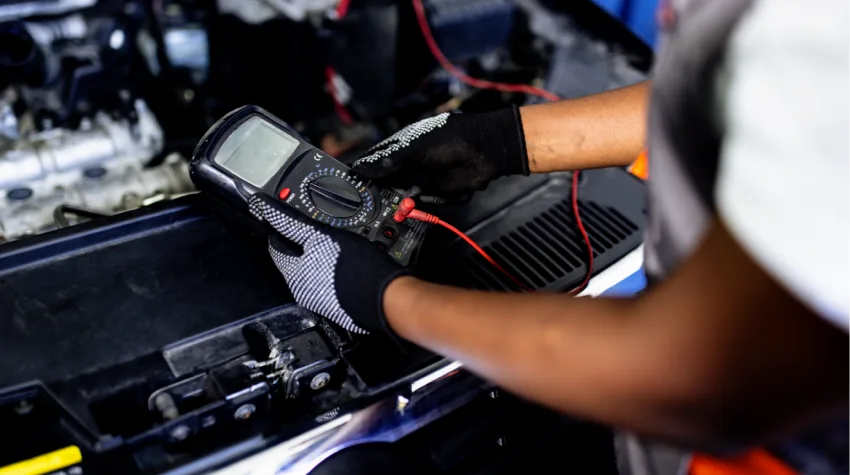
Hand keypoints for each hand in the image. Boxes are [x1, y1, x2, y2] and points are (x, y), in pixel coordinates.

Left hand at [248, 195, 408, 334]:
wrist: (386, 299)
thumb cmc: (354, 267)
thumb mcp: (321, 236)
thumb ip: (292, 224)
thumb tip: (266, 209)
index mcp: (293, 274)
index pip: (276, 246)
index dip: (278, 228)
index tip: (283, 217)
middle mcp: (303, 291)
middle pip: (294, 260)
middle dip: (300, 243)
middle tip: (312, 226)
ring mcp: (323, 301)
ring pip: (314, 271)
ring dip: (319, 256)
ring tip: (332, 242)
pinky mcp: (341, 306)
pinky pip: (331, 282)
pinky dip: (333, 269)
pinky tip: (346, 261)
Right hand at [352, 106, 528, 197]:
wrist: (487, 151)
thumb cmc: (453, 139)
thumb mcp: (416, 147)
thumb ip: (390, 161)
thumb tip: (363, 168)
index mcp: (401, 147)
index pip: (375, 161)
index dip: (363, 172)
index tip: (351, 184)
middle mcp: (409, 163)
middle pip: (386, 182)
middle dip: (380, 192)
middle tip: (371, 202)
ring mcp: (421, 178)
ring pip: (401, 195)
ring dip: (400, 201)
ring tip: (399, 204)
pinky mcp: (435, 193)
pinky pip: (420, 204)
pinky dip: (418, 207)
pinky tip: (416, 206)